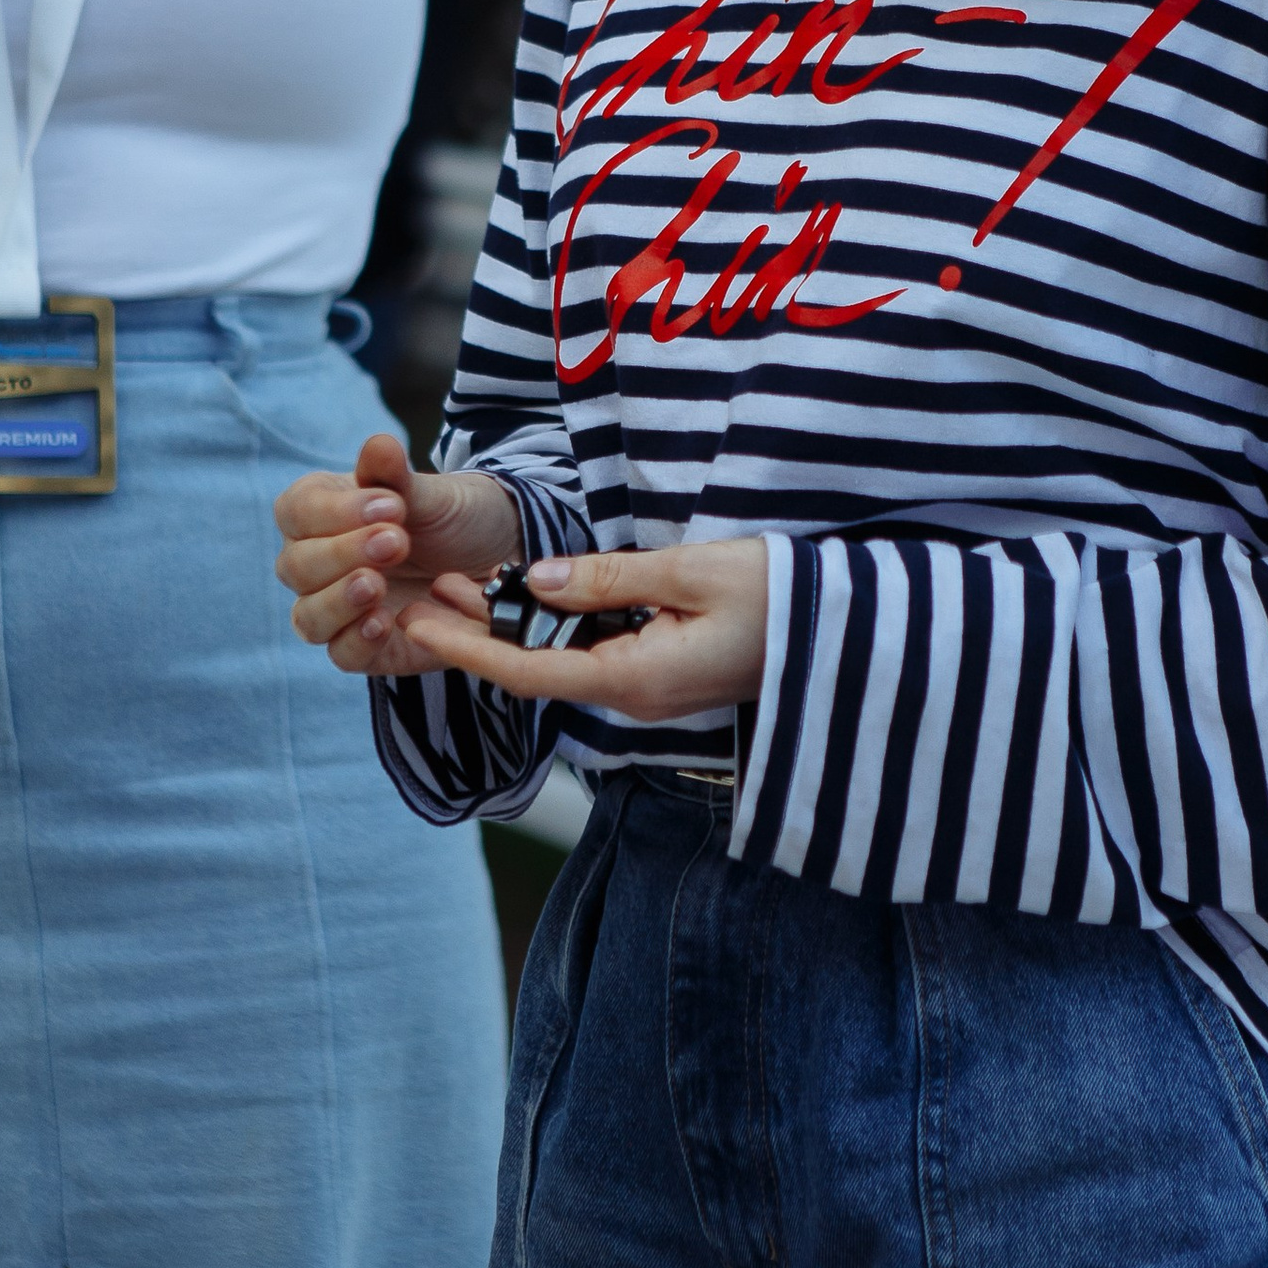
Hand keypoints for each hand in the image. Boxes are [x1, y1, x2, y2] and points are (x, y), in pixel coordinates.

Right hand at [274, 433, 522, 676]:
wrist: (499, 561)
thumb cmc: (454, 519)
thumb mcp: (435, 496)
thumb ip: (398, 478)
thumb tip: (380, 445)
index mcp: (322, 513)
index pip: (297, 512)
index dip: (333, 512)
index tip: (389, 506)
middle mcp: (319, 564)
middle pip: (297, 567)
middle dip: (343, 554)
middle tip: (396, 541)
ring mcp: (338, 609)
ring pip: (308, 617)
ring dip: (339, 601)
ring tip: (376, 584)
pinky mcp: (364, 649)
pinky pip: (341, 654)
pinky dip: (356, 640)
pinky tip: (383, 623)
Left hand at [317, 534, 768, 721]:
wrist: (849, 635)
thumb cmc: (783, 598)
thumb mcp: (694, 573)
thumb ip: (611, 580)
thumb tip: (538, 580)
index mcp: (636, 678)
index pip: (529, 669)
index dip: (468, 648)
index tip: (418, 623)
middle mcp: (636, 695)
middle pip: (537, 668)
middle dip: (478, 633)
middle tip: (424, 590)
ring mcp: (651, 689)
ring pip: (563, 661)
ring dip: (514, 627)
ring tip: (461, 585)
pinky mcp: (665, 674)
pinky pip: (595, 655)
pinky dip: (555, 626)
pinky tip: (533, 593)